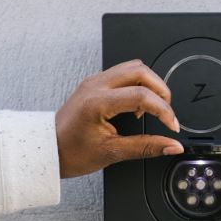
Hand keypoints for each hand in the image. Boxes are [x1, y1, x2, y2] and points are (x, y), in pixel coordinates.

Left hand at [55, 59, 183, 177]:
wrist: (49, 150)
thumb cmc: (72, 152)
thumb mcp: (113, 153)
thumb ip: (146, 147)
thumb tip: (171, 145)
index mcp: (97, 102)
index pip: (142, 96)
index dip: (164, 110)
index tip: (171, 125)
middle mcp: (96, 85)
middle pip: (141, 72)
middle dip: (161, 91)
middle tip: (166, 112)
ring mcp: (94, 81)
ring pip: (134, 67)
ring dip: (151, 84)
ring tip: (153, 107)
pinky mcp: (95, 83)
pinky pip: (124, 72)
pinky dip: (138, 84)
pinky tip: (138, 103)